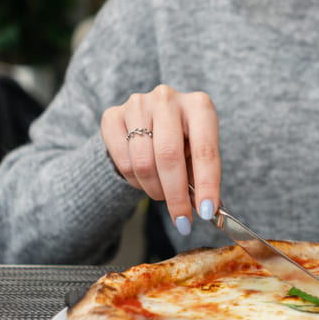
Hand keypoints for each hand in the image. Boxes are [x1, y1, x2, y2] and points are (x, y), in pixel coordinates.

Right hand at [101, 85, 220, 234]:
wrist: (147, 121)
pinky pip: (122, 161)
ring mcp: (137, 104)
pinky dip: (135, 181)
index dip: (206, 184)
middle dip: (176, 196)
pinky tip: (144, 180)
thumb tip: (207, 209)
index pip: (205, 150)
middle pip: (169, 157)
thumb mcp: (198, 153)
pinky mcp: (112, 116)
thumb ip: (201, 176)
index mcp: (199, 105)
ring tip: (162, 194)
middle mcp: (168, 99)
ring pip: (143, 162)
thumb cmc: (182, 140)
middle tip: (181, 220)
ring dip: (154, 189)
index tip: (206, 212)